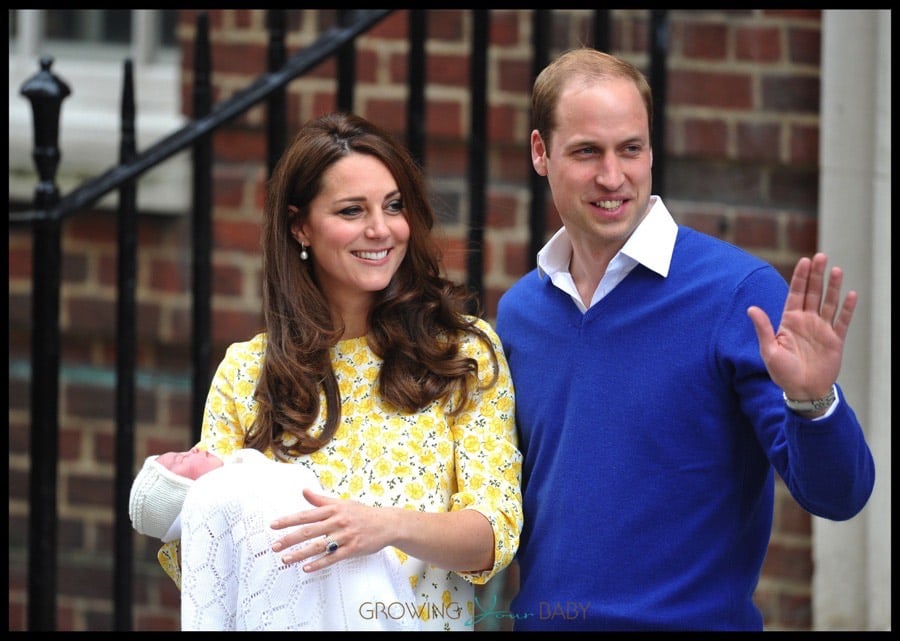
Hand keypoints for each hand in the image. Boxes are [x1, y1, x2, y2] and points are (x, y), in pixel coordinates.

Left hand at [269, 489, 391, 571]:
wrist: (387, 523)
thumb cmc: (362, 513)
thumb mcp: (342, 503)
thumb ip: (321, 500)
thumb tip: (304, 491)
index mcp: (334, 509)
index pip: (306, 514)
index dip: (289, 520)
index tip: (274, 525)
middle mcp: (338, 522)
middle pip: (309, 531)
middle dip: (290, 539)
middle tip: (274, 546)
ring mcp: (345, 536)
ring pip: (319, 546)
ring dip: (300, 554)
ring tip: (285, 559)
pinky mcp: (352, 549)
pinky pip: (333, 557)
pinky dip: (319, 563)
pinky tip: (307, 568)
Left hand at [747, 252, 857, 405]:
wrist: (803, 391)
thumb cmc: (782, 373)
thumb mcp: (769, 350)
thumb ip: (763, 328)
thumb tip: (751, 308)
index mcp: (789, 321)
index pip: (795, 293)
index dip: (800, 277)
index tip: (804, 261)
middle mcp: (807, 321)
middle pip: (813, 293)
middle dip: (816, 275)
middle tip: (820, 256)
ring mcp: (822, 329)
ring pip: (829, 303)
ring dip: (833, 287)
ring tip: (836, 270)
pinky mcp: (835, 340)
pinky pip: (843, 321)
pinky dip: (847, 308)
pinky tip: (851, 294)